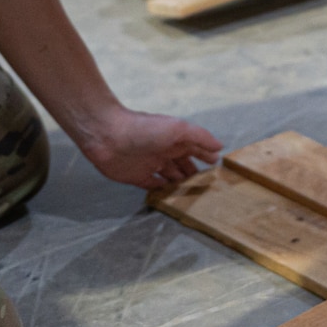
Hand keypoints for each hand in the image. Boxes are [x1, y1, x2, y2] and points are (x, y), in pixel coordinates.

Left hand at [78, 106, 221, 188]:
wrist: (107, 135)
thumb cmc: (144, 129)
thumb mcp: (178, 129)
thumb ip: (200, 137)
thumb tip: (219, 147)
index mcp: (175, 139)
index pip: (196, 149)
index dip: (207, 157)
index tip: (219, 169)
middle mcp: (165, 151)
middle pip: (184, 165)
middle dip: (195, 174)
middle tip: (208, 188)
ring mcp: (150, 164)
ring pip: (171, 176)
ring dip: (180, 184)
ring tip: (194, 196)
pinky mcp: (136, 176)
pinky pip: (153, 186)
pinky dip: (162, 191)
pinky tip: (171, 198)